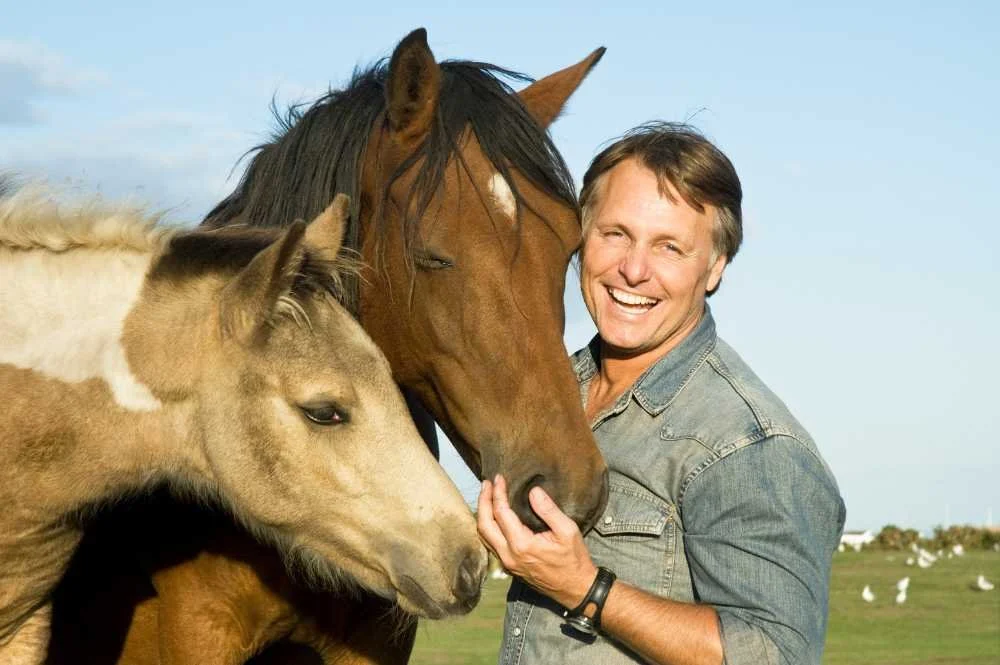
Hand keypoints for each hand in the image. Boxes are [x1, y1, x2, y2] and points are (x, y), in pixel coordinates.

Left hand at [477, 475, 597, 608]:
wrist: (575, 588)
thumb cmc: (574, 559)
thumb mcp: (568, 531)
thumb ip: (549, 510)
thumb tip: (533, 491)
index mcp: (522, 545)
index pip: (501, 513)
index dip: (497, 493)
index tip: (498, 478)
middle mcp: (509, 555)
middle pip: (484, 525)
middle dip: (483, 501)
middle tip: (486, 483)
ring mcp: (507, 563)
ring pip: (484, 536)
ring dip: (483, 514)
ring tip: (487, 496)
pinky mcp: (509, 567)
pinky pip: (491, 544)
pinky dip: (488, 527)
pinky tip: (493, 516)